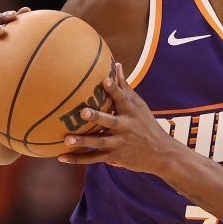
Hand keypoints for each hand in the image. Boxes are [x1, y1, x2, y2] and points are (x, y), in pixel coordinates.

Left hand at [58, 63, 178, 173]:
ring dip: (83, 142)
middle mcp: (125, 127)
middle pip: (109, 122)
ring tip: (67, 139)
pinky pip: (94, 158)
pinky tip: (61, 157)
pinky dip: (78, 159)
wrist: (160, 153)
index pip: (122, 99)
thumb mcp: (139, 106)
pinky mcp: (114, 156)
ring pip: (99, 142)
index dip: (114, 89)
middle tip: (83, 112)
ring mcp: (119, 143)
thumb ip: (124, 87)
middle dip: (96, 117)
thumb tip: (116, 65)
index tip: (105, 80)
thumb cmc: (146, 125)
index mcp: (131, 112)